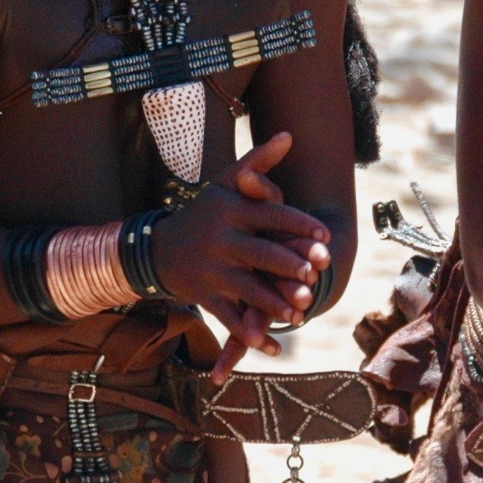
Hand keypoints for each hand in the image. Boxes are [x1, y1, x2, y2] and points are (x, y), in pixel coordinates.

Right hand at [221, 140, 331, 330]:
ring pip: (249, 290)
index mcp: (231, 210)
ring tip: (301, 311)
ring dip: (276, 303)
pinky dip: (252, 335)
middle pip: (263, 254)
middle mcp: (221, 240)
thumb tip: (289, 135)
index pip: (271, 216)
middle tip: (317, 277)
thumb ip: (259, 162)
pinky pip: (231, 319)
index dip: (300, 226)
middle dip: (291, 267)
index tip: (325, 238)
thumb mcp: (226, 183)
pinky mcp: (205, 298)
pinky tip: (274, 347)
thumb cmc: (204, 212)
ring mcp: (212, 271)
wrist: (157, 249)